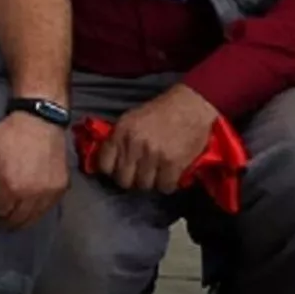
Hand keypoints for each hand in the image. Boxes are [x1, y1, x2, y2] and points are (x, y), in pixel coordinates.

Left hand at [0, 111, 69, 228]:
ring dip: (23, 219)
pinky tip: (31, 205)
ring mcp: (48, 194)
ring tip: (15, 215)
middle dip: (7, 219)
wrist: (40, 121)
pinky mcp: (61, 189)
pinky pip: (47, 209)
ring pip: (33, 218)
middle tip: (2, 216)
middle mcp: (31, 195)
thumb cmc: (9, 135)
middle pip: (17, 219)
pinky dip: (38, 211)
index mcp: (11, 187)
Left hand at [94, 84, 218, 194]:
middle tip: (141, 174)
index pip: (104, 165)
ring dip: (151, 181)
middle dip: (132, 179)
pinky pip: (165, 187)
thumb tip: (110, 161)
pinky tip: (170, 174)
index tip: (120, 170)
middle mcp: (134, 144)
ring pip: (144, 186)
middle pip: (123, 181)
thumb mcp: (131, 119)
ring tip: (158, 172)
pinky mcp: (173, 164)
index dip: (112, 171)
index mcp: (121, 131)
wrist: (190, 106)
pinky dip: (168, 184)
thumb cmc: (160, 111)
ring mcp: (153, 155)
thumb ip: (120, 139)